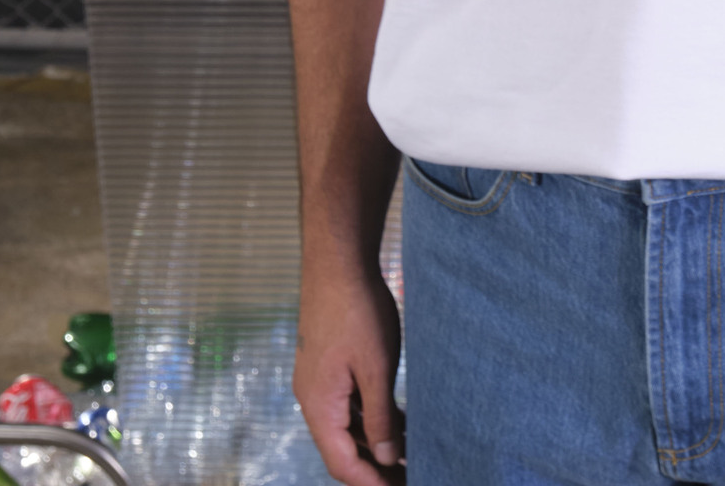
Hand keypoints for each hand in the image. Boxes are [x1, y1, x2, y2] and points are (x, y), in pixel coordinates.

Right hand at [294, 263, 404, 484]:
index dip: (371, 482)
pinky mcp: (330, 365)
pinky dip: (371, 417)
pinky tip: (400, 422)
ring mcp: (320, 381)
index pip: (342, 463)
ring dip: (375, 444)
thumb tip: (387, 458)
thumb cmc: (357, 310)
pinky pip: (349, 404)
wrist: (337, 260)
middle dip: (375, 468)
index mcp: (319, 406)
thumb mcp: (376, 367)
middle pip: (343, 449)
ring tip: (411, 457)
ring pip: (347, 427)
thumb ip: (379, 416)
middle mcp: (314, 399)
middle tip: (410, 476)